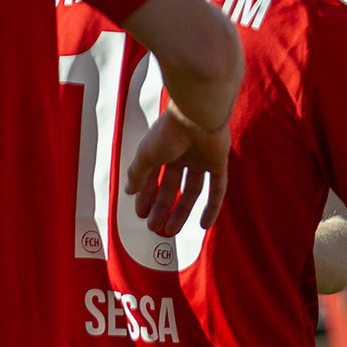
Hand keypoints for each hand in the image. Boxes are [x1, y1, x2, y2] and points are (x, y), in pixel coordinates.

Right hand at [124, 101, 229, 234]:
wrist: (197, 116)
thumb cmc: (168, 132)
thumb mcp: (146, 154)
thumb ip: (137, 173)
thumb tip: (129, 190)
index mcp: (162, 150)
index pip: (152, 177)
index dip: (145, 196)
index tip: (140, 213)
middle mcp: (181, 156)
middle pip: (171, 187)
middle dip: (161, 207)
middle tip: (154, 226)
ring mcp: (201, 160)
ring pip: (192, 192)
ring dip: (181, 211)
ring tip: (171, 230)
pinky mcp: (218, 164)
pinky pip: (217, 190)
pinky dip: (211, 208)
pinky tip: (204, 225)